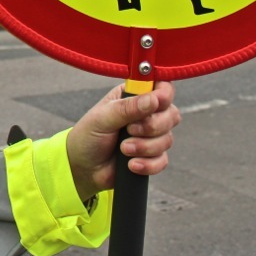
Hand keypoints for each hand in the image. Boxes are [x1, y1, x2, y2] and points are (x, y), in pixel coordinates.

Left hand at [65, 81, 179, 202]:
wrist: (83, 168)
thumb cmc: (88, 136)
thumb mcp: (102, 118)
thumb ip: (127, 108)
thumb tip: (153, 100)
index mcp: (134, 96)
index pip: (162, 88)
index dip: (163, 95)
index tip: (155, 103)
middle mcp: (146, 114)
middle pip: (171, 114)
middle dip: (152, 126)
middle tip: (129, 130)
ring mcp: (151, 136)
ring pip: (167, 139)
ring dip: (144, 147)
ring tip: (123, 149)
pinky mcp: (152, 156)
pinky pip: (162, 160)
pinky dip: (147, 164)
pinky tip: (131, 164)